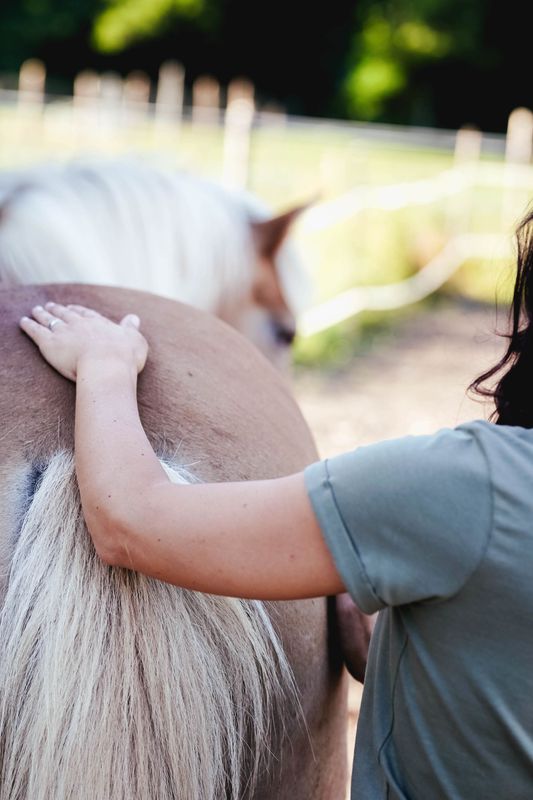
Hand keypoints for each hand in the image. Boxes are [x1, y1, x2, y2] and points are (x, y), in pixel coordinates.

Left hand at [20, 302, 147, 381]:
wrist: (107, 366)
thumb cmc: (124, 357)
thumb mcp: (135, 340)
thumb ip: (131, 328)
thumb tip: (134, 317)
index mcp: (100, 323)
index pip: (87, 314)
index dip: (79, 311)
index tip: (74, 308)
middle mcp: (80, 324)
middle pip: (66, 314)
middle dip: (59, 309)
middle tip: (51, 305)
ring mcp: (64, 332)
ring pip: (50, 319)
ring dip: (42, 313)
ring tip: (36, 309)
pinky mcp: (49, 343)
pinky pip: (36, 331)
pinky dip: (29, 325)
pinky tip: (23, 321)